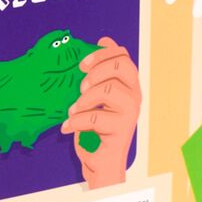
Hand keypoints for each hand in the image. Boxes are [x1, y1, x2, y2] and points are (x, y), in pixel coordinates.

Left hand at [61, 37, 140, 189]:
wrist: (98, 161)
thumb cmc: (95, 127)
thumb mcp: (95, 95)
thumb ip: (99, 72)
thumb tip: (104, 40)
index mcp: (128, 85)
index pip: (123, 56)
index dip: (102, 54)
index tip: (82, 64)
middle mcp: (134, 96)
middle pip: (120, 66)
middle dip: (95, 71)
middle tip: (80, 87)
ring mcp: (130, 112)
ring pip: (107, 89)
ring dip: (83, 99)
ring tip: (74, 110)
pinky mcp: (121, 130)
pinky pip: (95, 116)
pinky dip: (76, 121)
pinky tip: (68, 127)